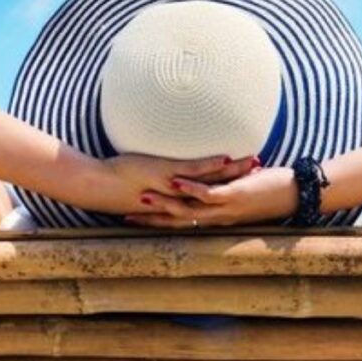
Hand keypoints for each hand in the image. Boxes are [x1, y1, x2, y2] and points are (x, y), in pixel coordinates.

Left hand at [98, 152, 259, 213]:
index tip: (250, 187)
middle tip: (262, 176)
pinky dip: (211, 164)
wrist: (99, 189)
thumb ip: (158, 187)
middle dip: (240, 183)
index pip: (209, 199)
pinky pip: (194, 170)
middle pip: (217, 192)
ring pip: (211, 182)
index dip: (230, 193)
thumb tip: (164, 182)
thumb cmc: (117, 188)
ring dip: (232, 173)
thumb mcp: (144, 189)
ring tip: (253, 164)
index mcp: (176, 204)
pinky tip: (227, 156)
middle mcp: (180, 199)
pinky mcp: (168, 174)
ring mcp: (175, 187)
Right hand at [123, 166, 296, 227]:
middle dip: (151, 220)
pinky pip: (209, 193)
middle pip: (177, 221)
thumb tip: (205, 183)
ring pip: (189, 210)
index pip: (179, 223)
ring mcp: (225, 208)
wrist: (296, 194)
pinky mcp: (235, 196)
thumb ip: (220, 192)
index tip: (131, 220)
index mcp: (215, 218)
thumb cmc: (268, 191)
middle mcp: (216, 218)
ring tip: (142, 199)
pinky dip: (191, 188)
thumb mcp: (239, 195)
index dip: (154, 224)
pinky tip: (175, 181)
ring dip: (165, 204)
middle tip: (124, 217)